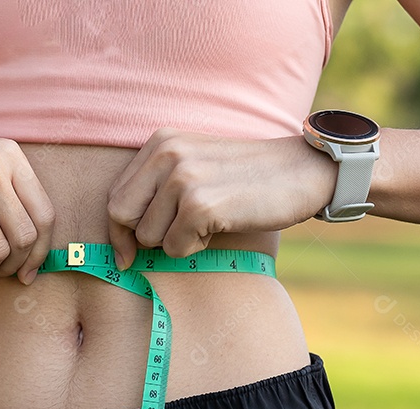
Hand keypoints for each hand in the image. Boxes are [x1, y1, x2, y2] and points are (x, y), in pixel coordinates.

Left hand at [107, 128, 336, 268]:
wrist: (303, 171)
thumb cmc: (247, 177)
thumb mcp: (196, 165)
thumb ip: (157, 188)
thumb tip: (122, 240)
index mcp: (160, 143)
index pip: (115, 195)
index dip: (118, 230)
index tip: (125, 253)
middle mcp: (166, 154)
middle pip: (121, 215)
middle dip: (138, 240)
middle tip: (170, 242)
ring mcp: (182, 178)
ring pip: (148, 236)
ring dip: (175, 242)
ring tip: (207, 223)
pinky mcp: (200, 204)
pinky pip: (175, 247)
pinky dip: (195, 248)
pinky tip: (219, 227)